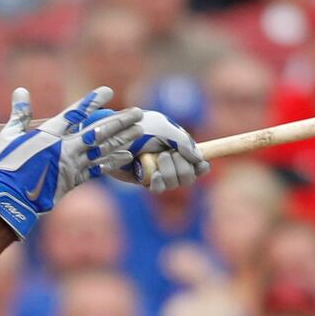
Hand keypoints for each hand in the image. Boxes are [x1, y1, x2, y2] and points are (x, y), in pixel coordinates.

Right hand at [0, 87, 142, 237]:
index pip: (75, 113)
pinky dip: (112, 162)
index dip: (92, 101)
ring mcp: (72, 165)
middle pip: (99, 132)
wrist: (12, 199)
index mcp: (49, 135)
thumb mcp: (10, 137)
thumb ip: (19, 113)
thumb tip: (21, 90)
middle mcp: (65, 148)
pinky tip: (127, 156)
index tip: (108, 91)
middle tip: (138, 113)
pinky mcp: (74, 181)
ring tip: (139, 131)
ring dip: (123, 139)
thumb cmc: (8, 166)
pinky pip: (98, 169)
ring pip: (103, 150)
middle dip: (120, 121)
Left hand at [87, 109, 210, 191]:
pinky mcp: (144, 181)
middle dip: (182, 167)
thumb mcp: (163, 128)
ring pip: (176, 183)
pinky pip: (160, 188)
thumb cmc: (136, 127)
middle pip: (189, 175)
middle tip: (167, 155)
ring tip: (157, 159)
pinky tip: (153, 175)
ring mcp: (157, 171)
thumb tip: (200, 159)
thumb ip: (183, 142)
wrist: (112, 136)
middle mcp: (169, 160)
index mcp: (177, 145)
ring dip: (170, 172)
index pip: (197, 161)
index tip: (202, 165)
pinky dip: (160, 182)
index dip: (201, 166)